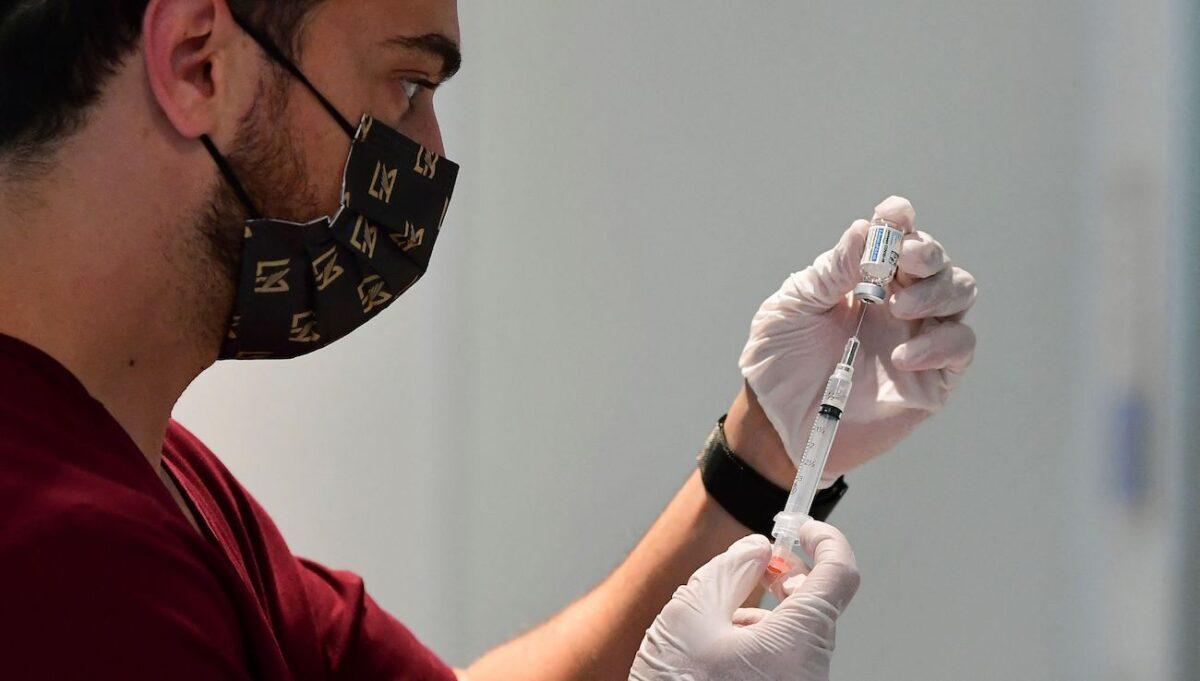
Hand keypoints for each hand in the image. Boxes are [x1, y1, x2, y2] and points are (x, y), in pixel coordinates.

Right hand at [629, 522, 859, 680]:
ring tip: (717, 622)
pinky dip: (759, 643)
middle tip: (752, 566)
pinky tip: (719, 651)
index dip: (824, 538)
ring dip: (764, 614)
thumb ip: (730, 568)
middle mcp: (812, 671)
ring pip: (796, 635)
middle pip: (816, 605)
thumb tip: (759, 550)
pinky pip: (785, 661)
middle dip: (784, 578)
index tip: (799, 525)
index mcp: (798, 642)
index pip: (840, 573)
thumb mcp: (691, 611)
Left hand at [727, 196, 976, 484]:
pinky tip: (902, 357)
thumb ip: (831, 271)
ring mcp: (919, 337)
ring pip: (960, 293)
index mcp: (865, 276)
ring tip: (898, 309)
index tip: (895, 215)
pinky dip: (941, 343)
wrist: (776, 423)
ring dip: (937, 290)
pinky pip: (960, 346)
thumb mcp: (794, 307)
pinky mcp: (931, 379)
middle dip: (926, 252)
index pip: (897, 236)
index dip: (900, 220)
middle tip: (903, 262)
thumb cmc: (779, 361)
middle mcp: (899, 300)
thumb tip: (868, 230)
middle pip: (937, 260)